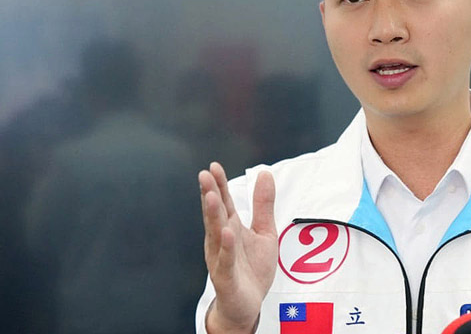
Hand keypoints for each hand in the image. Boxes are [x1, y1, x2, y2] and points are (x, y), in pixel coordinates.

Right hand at [199, 162, 276, 332]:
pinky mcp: (226, 277)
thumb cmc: (252, 268)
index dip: (219, 185)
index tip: (214, 166)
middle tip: (205, 175)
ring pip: (215, 234)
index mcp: (229, 227)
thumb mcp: (264, 232)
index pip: (223, 202)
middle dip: (210, 194)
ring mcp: (221, 258)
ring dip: (213, 215)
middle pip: (215, 214)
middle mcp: (220, 240)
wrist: (248, 305)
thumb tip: (265, 173)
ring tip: (212, 196)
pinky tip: (227, 232)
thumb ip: (263, 205)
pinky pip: (226, 260)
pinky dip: (226, 247)